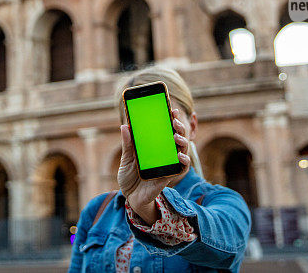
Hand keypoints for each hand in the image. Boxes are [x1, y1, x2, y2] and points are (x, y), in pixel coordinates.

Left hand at [118, 107, 190, 224]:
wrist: (130, 197)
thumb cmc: (129, 177)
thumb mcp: (126, 159)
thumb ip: (128, 144)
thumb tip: (125, 126)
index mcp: (154, 147)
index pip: (165, 130)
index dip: (171, 120)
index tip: (171, 109)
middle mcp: (164, 154)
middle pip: (177, 137)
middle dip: (178, 127)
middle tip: (174, 120)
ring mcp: (168, 164)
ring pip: (182, 150)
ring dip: (182, 141)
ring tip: (176, 135)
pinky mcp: (169, 175)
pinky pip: (180, 168)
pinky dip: (182, 161)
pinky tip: (179, 155)